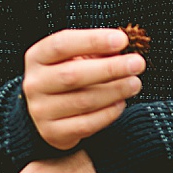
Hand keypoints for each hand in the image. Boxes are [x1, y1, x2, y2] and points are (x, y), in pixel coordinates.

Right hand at [23, 28, 144, 149]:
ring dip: (115, 91)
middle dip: (110, 68)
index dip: (93, 40)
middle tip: (137, 63)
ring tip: (134, 83)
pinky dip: (108, 113)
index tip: (122, 40)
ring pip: (83, 101)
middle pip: (72, 75)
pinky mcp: (53, 132)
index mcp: (38, 57)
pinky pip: (86, 124)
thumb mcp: (75, 57)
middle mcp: (34, 83)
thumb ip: (96, 50)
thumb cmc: (69, 75)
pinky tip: (121, 103)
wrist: (48, 110)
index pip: (61, 44)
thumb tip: (124, 47)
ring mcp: (40, 110)